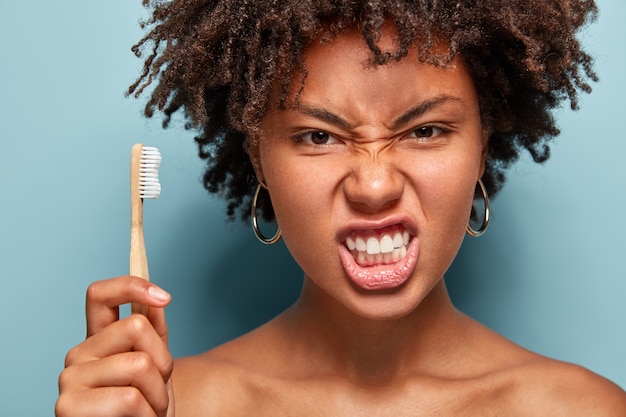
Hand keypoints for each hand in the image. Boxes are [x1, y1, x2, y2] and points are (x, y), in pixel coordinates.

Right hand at [55, 276, 173, 416]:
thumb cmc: (146, 409)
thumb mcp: (157, 368)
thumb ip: (153, 334)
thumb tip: (154, 301)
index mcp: (97, 341)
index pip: (99, 294)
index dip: (132, 286)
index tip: (165, 297)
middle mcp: (77, 355)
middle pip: (137, 326)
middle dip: (164, 361)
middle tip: (157, 390)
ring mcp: (69, 381)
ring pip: (140, 364)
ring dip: (159, 394)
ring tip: (148, 411)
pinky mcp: (69, 409)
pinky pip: (130, 399)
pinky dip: (148, 415)